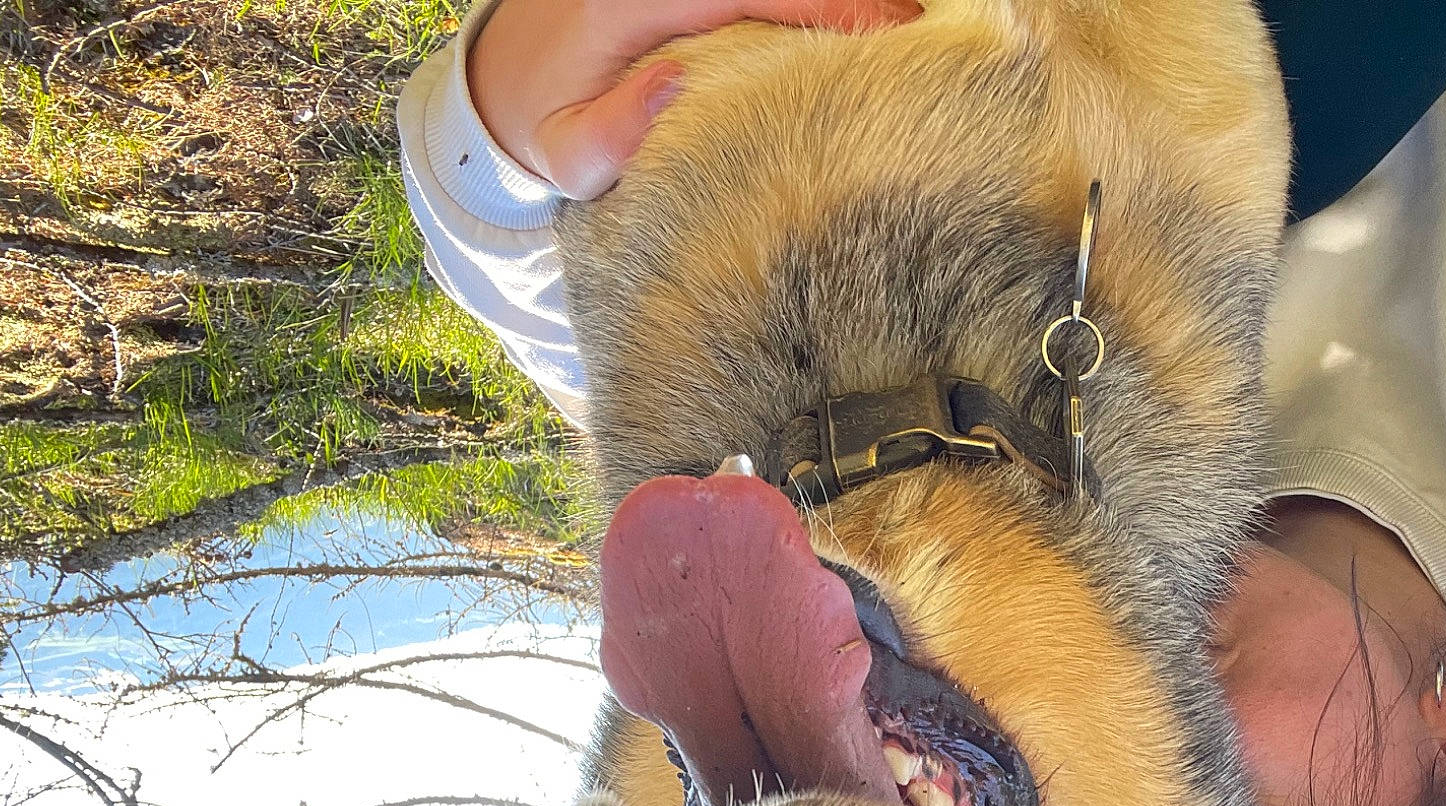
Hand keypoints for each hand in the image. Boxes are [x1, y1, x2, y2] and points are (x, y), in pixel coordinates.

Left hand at [468, 0, 922, 200]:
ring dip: (843, 6)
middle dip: (860, 2)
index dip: (836, 8)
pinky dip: (817, 9)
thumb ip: (609, 138)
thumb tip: (679, 88)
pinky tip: (868, 29)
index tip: (900, 32)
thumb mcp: (564, 150)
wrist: (516, 68)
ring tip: (909, 37)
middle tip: (929, 42)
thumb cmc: (550, 118)